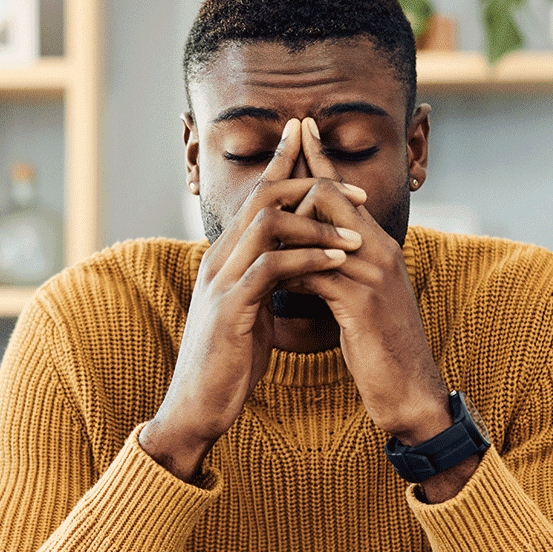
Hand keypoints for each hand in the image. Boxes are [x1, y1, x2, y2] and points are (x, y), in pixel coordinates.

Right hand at [140, 118, 365, 481]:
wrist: (198, 407)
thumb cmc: (227, 364)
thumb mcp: (248, 312)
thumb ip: (262, 283)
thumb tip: (289, 265)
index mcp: (224, 258)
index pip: (254, 196)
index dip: (283, 165)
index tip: (313, 144)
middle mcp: (218, 260)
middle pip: (260, 196)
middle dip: (309, 182)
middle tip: (355, 189)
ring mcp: (221, 282)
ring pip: (266, 223)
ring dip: (316, 223)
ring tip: (355, 234)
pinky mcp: (230, 308)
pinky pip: (271, 267)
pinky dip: (308, 259)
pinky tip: (336, 261)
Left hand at [279, 118, 454, 449]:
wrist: (411, 390)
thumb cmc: (381, 348)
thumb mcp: (361, 301)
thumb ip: (339, 271)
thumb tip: (305, 255)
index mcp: (379, 247)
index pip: (346, 190)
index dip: (322, 159)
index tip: (300, 128)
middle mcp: (381, 251)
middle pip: (333, 195)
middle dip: (297, 183)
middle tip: (273, 176)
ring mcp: (374, 275)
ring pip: (321, 230)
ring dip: (285, 230)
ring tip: (258, 229)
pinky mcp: (363, 304)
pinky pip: (317, 274)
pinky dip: (290, 272)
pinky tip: (272, 278)